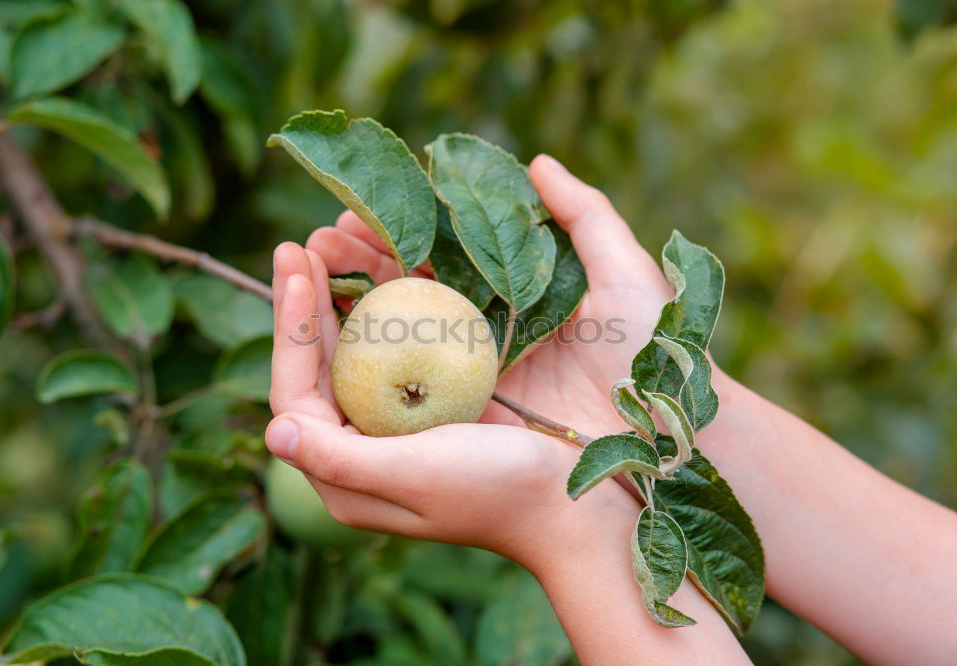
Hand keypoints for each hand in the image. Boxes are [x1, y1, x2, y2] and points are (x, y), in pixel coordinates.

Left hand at [264, 242, 636, 574]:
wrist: (571, 504)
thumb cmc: (497, 492)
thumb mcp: (417, 475)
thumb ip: (341, 460)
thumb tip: (272, 433)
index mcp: (344, 475)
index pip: (297, 392)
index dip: (291, 330)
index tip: (298, 267)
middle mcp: (360, 449)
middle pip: (317, 366)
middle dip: (305, 304)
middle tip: (298, 243)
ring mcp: (395, 425)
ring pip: (352, 352)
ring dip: (340, 298)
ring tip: (330, 243)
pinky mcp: (430, 406)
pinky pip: (394, 349)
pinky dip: (386, 308)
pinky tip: (383, 268)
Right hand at [305, 154, 679, 437]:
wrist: (669, 439)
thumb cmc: (654, 354)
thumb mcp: (625, 274)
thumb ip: (585, 214)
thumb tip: (538, 164)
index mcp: (512, 296)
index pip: (438, 254)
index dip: (393, 230)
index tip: (351, 209)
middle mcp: (483, 333)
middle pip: (405, 290)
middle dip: (355, 262)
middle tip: (316, 241)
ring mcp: (469, 378)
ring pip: (394, 334)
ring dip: (347, 304)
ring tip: (310, 271)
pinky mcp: (463, 418)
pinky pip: (404, 388)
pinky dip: (365, 362)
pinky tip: (331, 335)